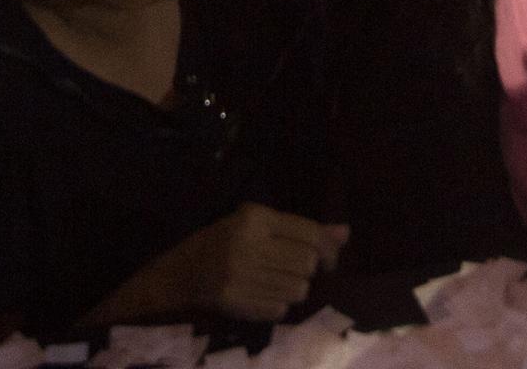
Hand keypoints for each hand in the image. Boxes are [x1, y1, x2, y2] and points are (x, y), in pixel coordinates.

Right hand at [154, 204, 348, 323]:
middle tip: (294, 268)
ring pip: (299, 289)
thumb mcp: (257, 224)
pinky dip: (279, 303)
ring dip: (295, 287)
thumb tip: (346, 233)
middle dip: (308, 269)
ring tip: (276, 280)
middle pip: (308, 263)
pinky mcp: (238, 304)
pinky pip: (281, 308)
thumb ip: (302, 229)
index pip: (310, 234)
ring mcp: (242, 277)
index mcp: (254, 218)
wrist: (180, 274)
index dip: (329, 248)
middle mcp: (249, 245)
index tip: (328, 257)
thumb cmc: (221, 241)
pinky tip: (263, 294)